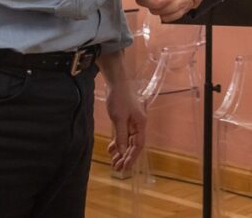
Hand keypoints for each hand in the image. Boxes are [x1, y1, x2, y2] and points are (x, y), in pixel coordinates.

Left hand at [99, 53, 146, 172]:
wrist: (116, 82)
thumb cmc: (119, 98)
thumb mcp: (119, 118)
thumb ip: (121, 136)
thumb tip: (122, 152)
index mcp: (141, 124)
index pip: (138, 145)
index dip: (132, 157)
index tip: (125, 167)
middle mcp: (138, 124)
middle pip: (133, 145)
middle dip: (126, 157)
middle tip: (117, 168)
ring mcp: (132, 122)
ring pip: (127, 141)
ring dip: (121, 152)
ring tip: (113, 162)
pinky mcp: (125, 119)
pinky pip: (123, 135)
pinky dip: (118, 142)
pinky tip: (111, 149)